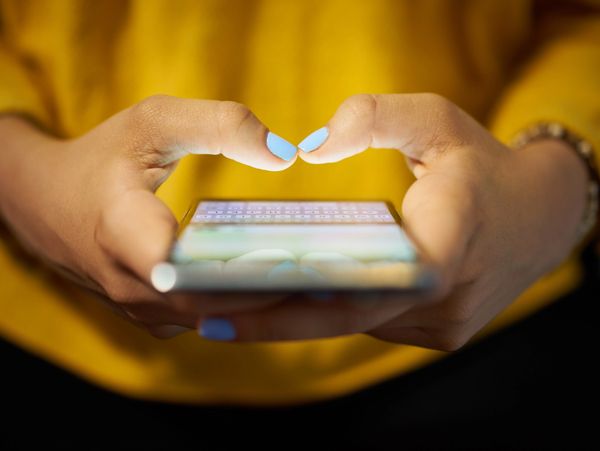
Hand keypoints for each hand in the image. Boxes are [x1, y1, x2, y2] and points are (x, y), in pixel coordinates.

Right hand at [0, 95, 297, 337]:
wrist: (45, 202)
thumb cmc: (102, 158)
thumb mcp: (154, 121)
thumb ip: (220, 124)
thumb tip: (286, 154)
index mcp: (123, 232)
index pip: (192, 271)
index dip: (248, 272)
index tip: (304, 262)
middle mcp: (131, 286)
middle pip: (215, 304)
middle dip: (276, 294)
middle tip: (339, 278)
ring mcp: (141, 309)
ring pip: (215, 319)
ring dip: (266, 306)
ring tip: (324, 286)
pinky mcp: (152, 317)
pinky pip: (206, 319)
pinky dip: (244, 308)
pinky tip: (284, 289)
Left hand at [205, 93, 587, 349]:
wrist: (539, 218)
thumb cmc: (481, 165)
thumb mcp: (437, 120)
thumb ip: (375, 117)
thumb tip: (311, 147)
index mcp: (450, 238)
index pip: (369, 281)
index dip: (298, 299)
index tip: (234, 302)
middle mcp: (447, 296)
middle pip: (347, 316)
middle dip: (274, 319)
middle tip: (204, 316)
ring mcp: (444, 324)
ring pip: (356, 325)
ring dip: (297, 319)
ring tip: (230, 309)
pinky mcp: (439, 334)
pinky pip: (372, 324)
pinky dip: (330, 314)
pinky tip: (286, 301)